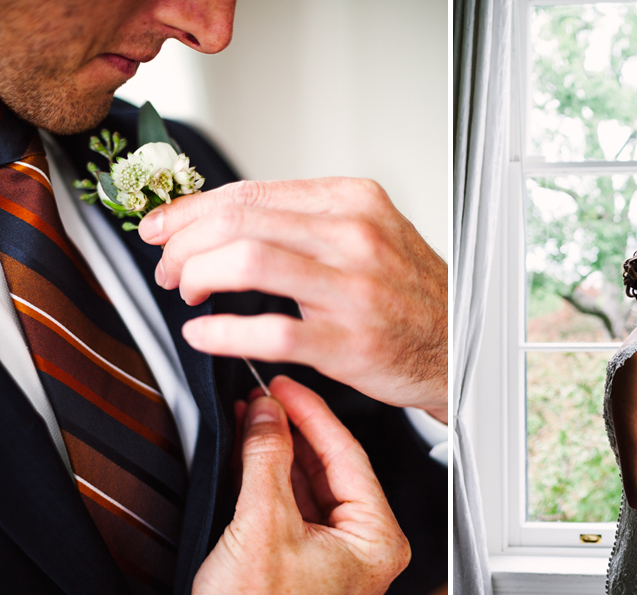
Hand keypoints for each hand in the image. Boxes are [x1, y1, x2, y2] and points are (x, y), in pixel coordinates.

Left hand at [139, 178, 447, 422]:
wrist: (458, 346)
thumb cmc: (408, 294)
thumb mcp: (369, 234)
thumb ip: (305, 221)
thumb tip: (226, 220)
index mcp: (355, 202)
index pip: (251, 192)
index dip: (192, 209)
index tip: (165, 227)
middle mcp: (356, 236)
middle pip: (239, 220)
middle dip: (183, 242)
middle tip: (168, 265)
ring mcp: (354, 289)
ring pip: (247, 262)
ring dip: (196, 275)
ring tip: (185, 292)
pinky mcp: (349, 342)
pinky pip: (269, 331)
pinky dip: (222, 332)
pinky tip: (202, 335)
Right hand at [162, 375, 410, 594]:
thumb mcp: (261, 524)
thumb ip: (267, 458)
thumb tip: (269, 413)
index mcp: (377, 540)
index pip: (348, 456)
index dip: (313, 414)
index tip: (287, 387)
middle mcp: (365, 548)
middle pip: (331, 467)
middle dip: (295, 431)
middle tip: (268, 398)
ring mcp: (338, 556)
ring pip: (311, 484)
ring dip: (281, 451)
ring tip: (256, 416)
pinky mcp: (309, 561)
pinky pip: (296, 506)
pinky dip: (273, 478)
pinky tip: (254, 451)